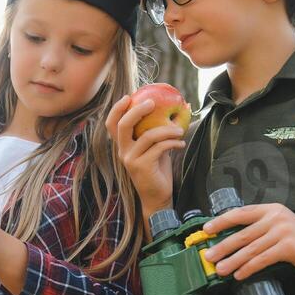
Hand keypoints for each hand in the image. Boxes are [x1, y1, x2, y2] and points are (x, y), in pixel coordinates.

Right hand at [106, 94, 186, 211]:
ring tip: (181, 130)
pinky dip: (172, 142)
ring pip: (148, 135)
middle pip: (123, 125)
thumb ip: (160, 131)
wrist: (158, 197)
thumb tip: (182, 107)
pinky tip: (181, 143)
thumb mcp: (157, 147)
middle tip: (153, 103)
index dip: (116, 109)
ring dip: (167, 129)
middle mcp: (123, 151)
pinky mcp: (142, 167)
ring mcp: (131, 159)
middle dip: (137, 110)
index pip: (112, 124)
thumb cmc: (158, 170)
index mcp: (123, 145)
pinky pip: (159, 147)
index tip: (129, 96)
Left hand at [200, 203, 294, 279]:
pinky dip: (248, 268)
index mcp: (270, 210)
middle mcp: (276, 217)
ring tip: (220, 270)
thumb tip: (232, 242)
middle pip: (242, 233)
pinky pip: (262, 259)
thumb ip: (260, 229)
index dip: (221, 222)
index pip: (240, 213)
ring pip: (250, 248)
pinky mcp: (289, 247)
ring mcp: (283, 231)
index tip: (206, 231)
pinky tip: (239, 275)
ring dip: (232, 261)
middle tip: (208, 257)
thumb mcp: (280, 227)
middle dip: (222, 246)